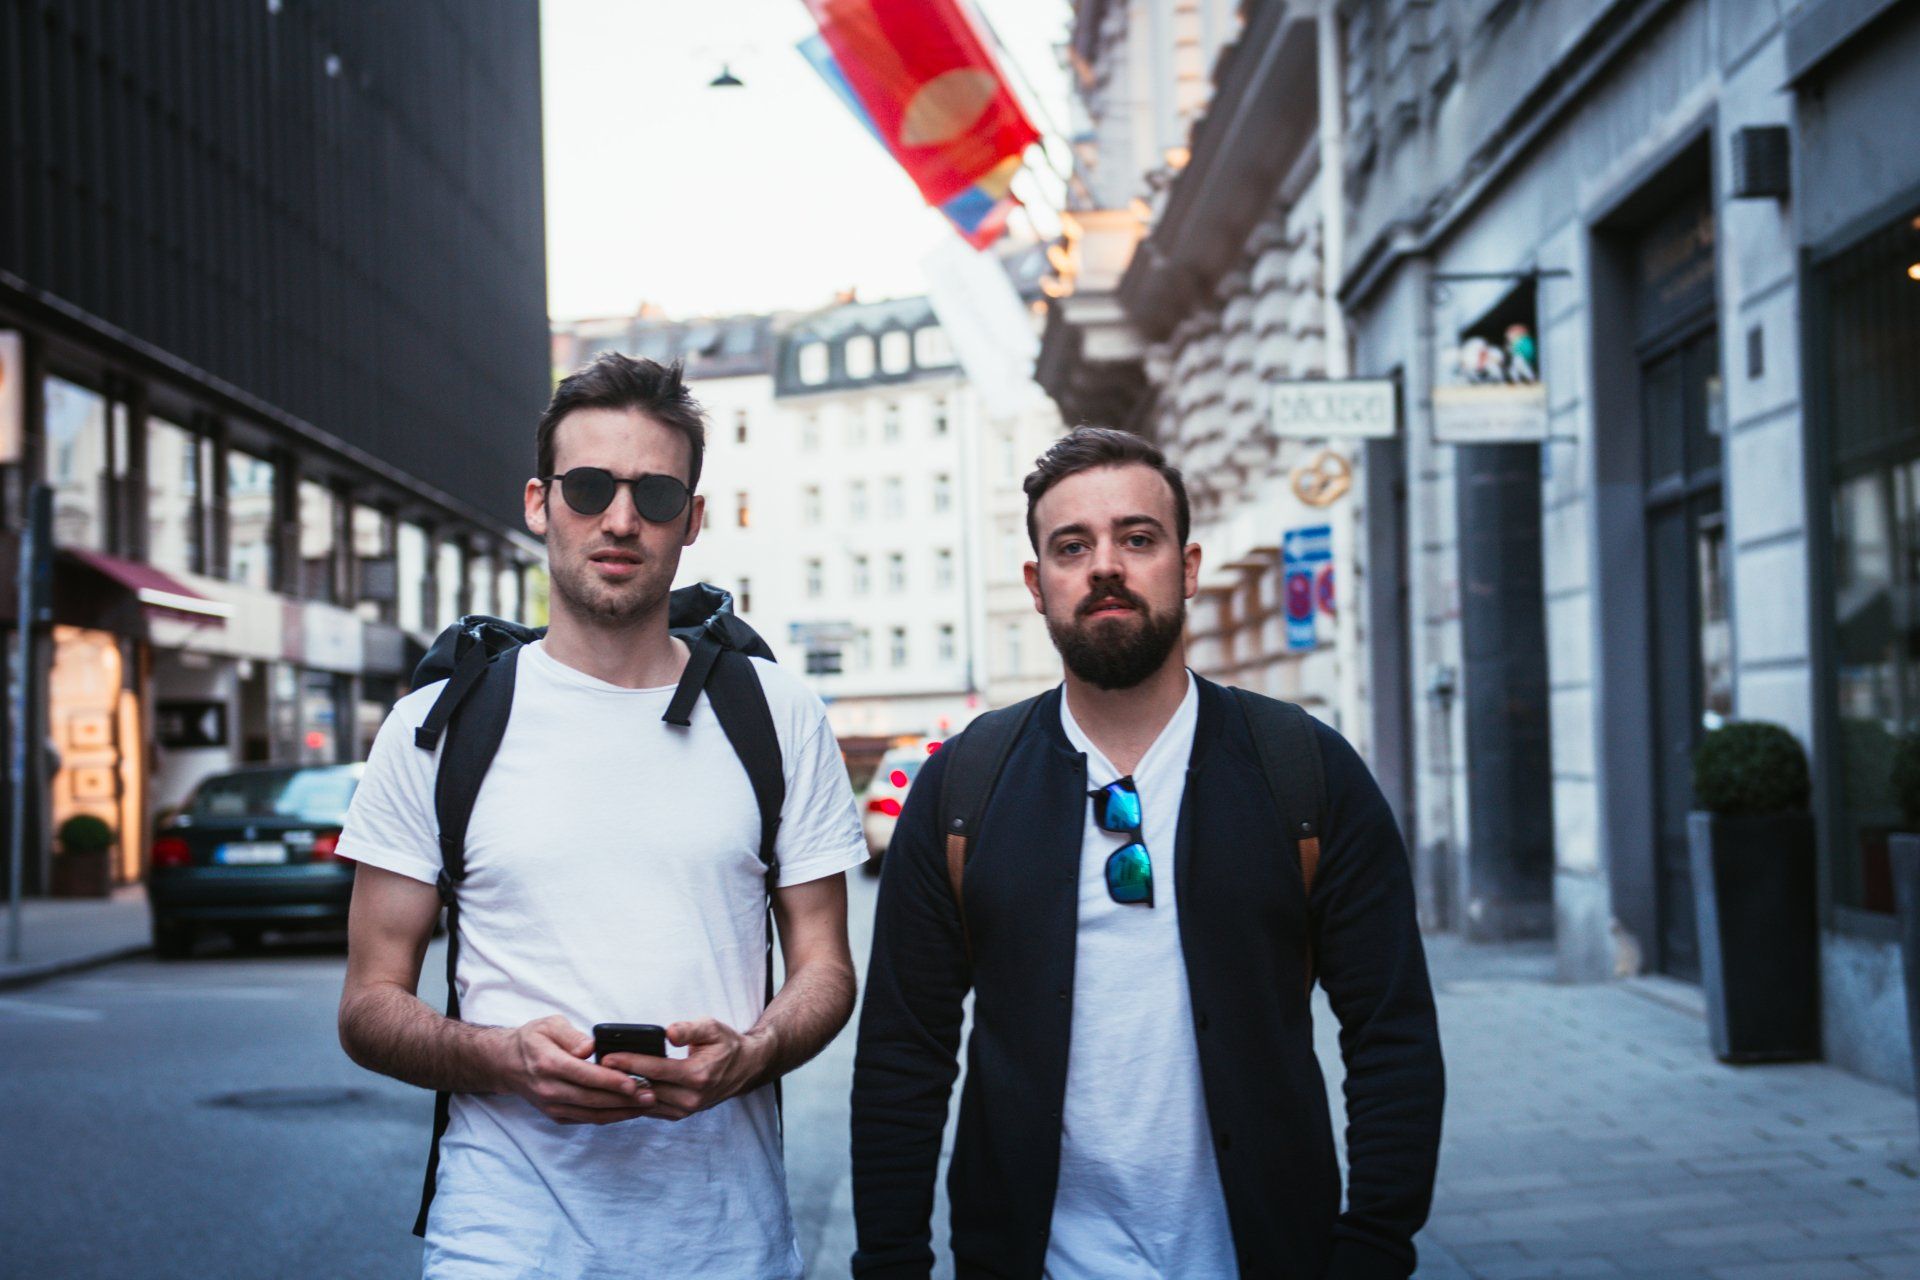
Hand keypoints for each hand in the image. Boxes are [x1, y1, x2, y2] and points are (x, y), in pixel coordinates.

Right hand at [496, 1015, 653, 1124]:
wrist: (507, 1065)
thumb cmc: (532, 1040)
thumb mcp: (548, 1025)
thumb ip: (570, 1035)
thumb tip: (589, 1048)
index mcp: (548, 1064)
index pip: (584, 1075)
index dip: (611, 1081)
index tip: (634, 1082)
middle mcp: (550, 1089)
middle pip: (592, 1099)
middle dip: (624, 1099)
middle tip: (652, 1095)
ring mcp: (553, 1106)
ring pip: (592, 1113)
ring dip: (621, 1111)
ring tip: (647, 1104)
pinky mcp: (557, 1115)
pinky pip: (587, 1119)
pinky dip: (610, 1116)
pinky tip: (629, 1110)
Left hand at [601, 1017, 770, 1121]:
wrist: (744, 1069)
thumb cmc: (726, 1045)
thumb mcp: (712, 1027)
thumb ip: (690, 1028)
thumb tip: (669, 1033)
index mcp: (698, 1076)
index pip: (655, 1070)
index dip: (629, 1063)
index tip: (606, 1057)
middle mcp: (690, 1098)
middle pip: (645, 1090)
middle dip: (617, 1080)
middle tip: (592, 1069)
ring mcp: (684, 1110)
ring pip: (644, 1104)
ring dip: (621, 1094)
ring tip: (597, 1081)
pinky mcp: (678, 1115)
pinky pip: (649, 1110)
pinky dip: (632, 1101)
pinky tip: (614, 1091)